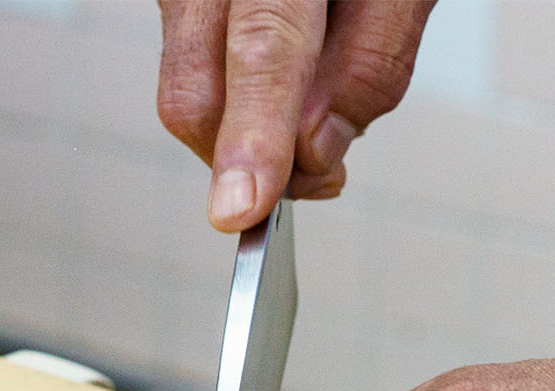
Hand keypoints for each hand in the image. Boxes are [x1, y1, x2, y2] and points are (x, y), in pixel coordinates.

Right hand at [157, 0, 435, 229]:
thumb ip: (374, 62)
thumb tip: (315, 150)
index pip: (262, 48)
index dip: (253, 135)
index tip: (246, 208)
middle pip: (196, 93)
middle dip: (251, 157)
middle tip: (323, 176)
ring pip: (188, 98)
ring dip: (250, 135)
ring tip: (316, 118)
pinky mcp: (180, 6)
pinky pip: (196, 79)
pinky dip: (243, 108)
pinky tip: (288, 91)